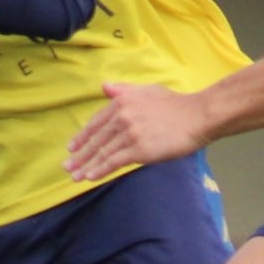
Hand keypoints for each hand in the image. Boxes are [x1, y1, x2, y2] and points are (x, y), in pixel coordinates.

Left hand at [65, 82, 206, 181]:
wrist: (197, 116)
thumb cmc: (175, 104)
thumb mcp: (147, 90)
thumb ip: (124, 90)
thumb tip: (105, 86)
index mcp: (121, 101)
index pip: (96, 122)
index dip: (82, 137)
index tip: (72, 148)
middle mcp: (121, 116)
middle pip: (95, 139)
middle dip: (80, 155)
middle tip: (67, 166)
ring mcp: (129, 133)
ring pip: (102, 152)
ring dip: (86, 166)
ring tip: (75, 176)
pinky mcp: (139, 149)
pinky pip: (114, 162)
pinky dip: (100, 170)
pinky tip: (90, 177)